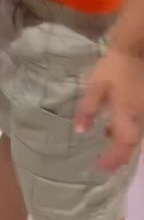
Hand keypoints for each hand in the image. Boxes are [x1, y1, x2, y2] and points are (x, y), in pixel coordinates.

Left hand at [75, 46, 143, 170]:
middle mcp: (139, 119)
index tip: (100, 167)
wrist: (135, 51)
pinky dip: (125, 134)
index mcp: (126, 115)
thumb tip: (80, 131)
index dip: (113, 160)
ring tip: (106, 150)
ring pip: (136, 138)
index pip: (123, 145)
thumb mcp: (95, 86)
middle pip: (132, 146)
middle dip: (119, 158)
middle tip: (104, 164)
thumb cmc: (113, 68)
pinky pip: (137, 128)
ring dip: (122, 147)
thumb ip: (88, 109)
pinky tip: (112, 130)